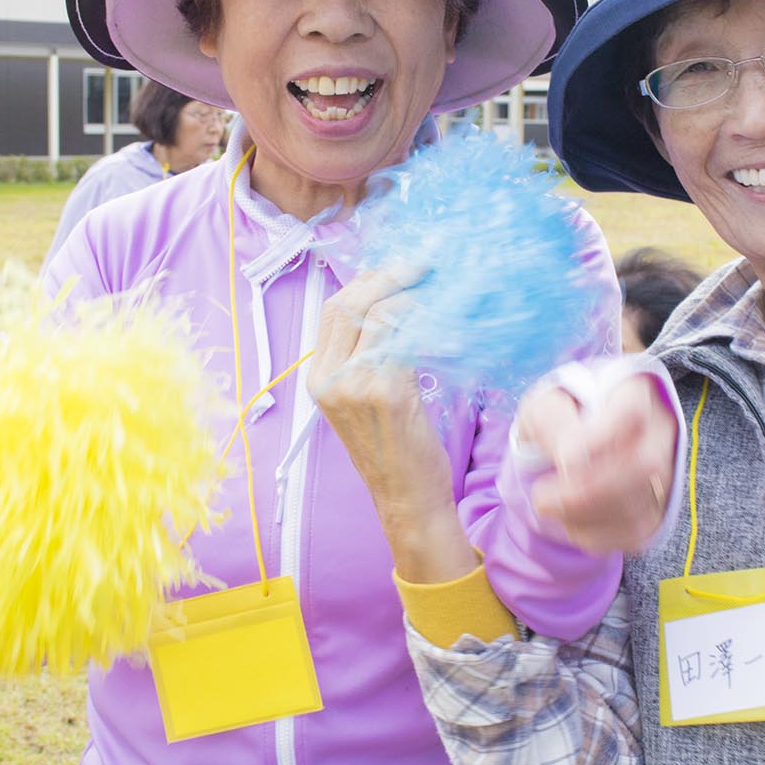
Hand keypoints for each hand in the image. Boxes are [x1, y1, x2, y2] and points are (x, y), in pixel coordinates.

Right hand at [309, 266, 475, 582]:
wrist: (407, 499)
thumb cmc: (398, 450)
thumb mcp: (369, 398)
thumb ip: (371, 355)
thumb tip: (397, 303)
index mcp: (319, 377)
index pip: (335, 308)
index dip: (369, 279)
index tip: (403, 267)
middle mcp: (328, 379)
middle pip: (348, 301)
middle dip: (388, 274)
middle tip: (426, 264)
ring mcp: (353, 385)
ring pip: (376, 312)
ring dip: (411, 290)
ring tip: (440, 283)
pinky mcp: (385, 392)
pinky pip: (402, 335)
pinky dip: (426, 317)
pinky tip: (446, 315)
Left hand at [516, 372, 677, 552]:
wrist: (574, 444)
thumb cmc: (560, 417)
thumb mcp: (543, 404)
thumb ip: (552, 420)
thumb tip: (570, 457)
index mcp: (633, 391)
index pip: (632, 410)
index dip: (598, 439)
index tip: (562, 459)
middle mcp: (660, 432)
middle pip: (642, 465)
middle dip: (585, 491)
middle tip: (542, 497)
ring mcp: (664, 474)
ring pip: (637, 506)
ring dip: (581, 516)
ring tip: (550, 505)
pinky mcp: (657, 512)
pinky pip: (633, 534)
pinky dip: (593, 536)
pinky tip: (571, 520)